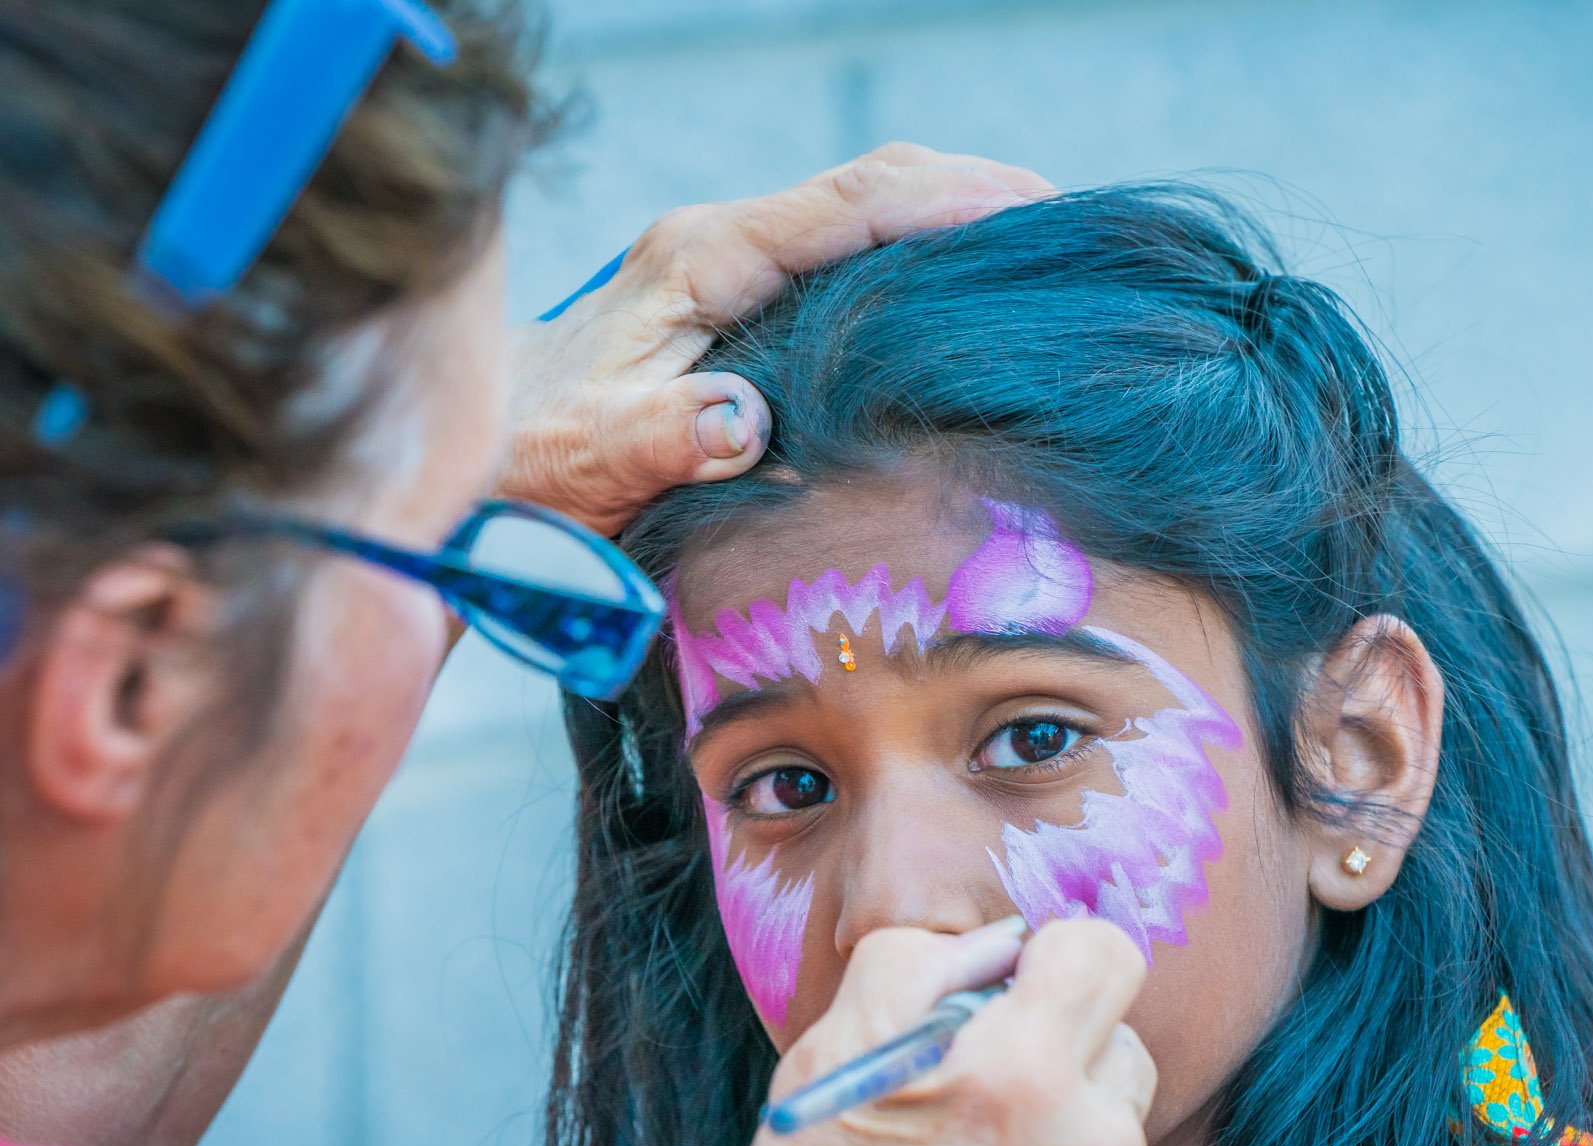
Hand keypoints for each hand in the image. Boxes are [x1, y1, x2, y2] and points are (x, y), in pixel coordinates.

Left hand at [501, 143, 1050, 535]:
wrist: (471, 460)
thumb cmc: (528, 464)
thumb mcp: (585, 462)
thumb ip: (658, 438)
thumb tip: (744, 424)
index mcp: (703, 259)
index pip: (853, 204)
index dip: (953, 200)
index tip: (1038, 209)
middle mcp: (722, 244)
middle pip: (876, 187)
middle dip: (977, 193)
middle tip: (1074, 228)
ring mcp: (730, 266)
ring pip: (867, 215)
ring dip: (954, 222)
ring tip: (1046, 253)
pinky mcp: (737, 298)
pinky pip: (848, 256)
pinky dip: (918, 259)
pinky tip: (963, 299)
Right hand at [712, 917, 1160, 1145]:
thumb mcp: (826, 1062)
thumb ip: (914, 964)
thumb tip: (992, 944)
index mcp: (1020, 1075)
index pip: (1104, 952)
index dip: (1053, 956)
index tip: (1011, 988)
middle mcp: (1093, 1145)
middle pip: (1121, 1034)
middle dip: (1057, 1041)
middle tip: (976, 1086)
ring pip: (1121, 1116)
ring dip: (1068, 1119)